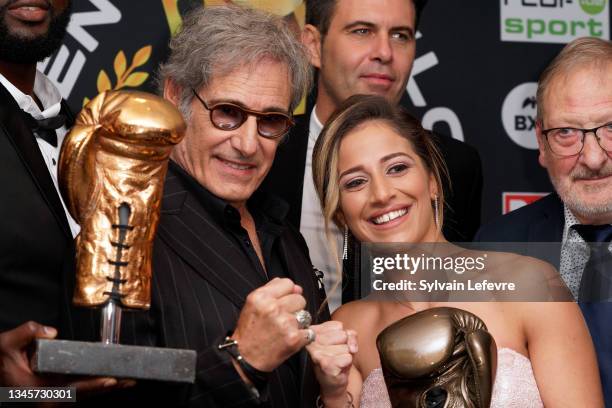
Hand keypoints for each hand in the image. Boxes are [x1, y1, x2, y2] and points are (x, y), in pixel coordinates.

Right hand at [0, 321, 133, 392]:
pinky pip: (79, 392)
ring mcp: (52, 398)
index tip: (111, 380)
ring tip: (127, 381)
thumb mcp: (6, 343)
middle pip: (84, 394)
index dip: (92, 386)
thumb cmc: (0, 361)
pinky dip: (95, 387)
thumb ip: (28, 333)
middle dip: (107, 387)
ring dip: (104, 388)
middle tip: (130, 380)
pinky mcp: (56, 394)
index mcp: (37, 390)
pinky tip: (111, 380)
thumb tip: (50, 331)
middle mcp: (48, 398)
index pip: (72, 389)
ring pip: (84, 395)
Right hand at [232, 278, 309, 371]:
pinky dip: (303, 337)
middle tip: (281, 320)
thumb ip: (273, 290)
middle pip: (300, 299)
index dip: (287, 293)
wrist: (246, 358)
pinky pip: (309, 331)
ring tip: (285, 330)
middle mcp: (273, 308)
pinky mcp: (294, 338)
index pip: (288, 283)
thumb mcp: (252, 304)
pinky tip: (289, 339)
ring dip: (299, 323)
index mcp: (261, 297)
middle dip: (294, 308)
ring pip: (306, 315)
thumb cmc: (249, 332)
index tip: (282, 302)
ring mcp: (285, 323)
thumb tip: (296, 287)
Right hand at [306, 321, 357, 401]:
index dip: (341, 336)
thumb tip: (351, 345)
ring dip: (345, 356)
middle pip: (343, 335)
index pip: (337, 325)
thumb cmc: (336, 360)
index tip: (334, 344)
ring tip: (337, 361)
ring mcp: (318, 353)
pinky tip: (338, 368)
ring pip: (346, 347)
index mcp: (314, 332)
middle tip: (337, 355)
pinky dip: (347, 364)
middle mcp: (312, 342)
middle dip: (344, 346)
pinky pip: (348, 357)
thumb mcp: (344, 342)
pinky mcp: (326, 364)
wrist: (332, 383)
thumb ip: (350, 335)